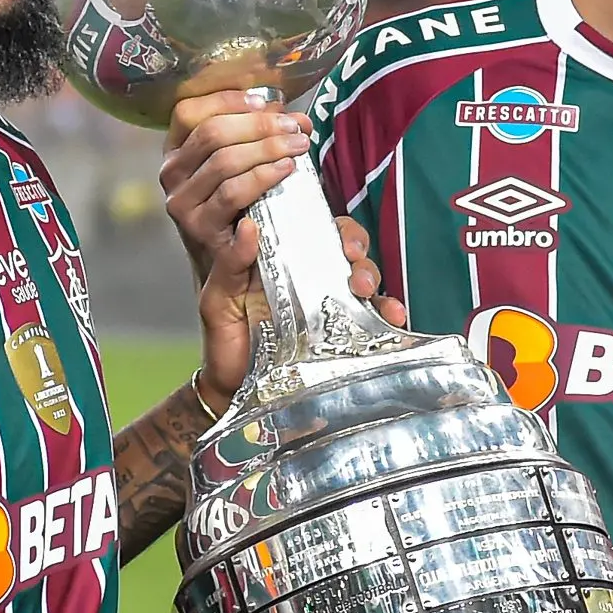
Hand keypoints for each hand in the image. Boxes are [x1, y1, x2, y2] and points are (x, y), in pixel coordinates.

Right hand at [162, 90, 311, 274]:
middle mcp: (172, 175)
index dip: (225, 101)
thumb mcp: (238, 167)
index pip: (189, 112)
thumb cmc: (233, 207)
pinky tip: (282, 177)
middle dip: (259, 128)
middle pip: (212, 135)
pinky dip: (258, 185)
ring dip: (266, 153)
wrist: (222, 263)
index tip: (263, 102)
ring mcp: (185, 205)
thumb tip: (298, 121)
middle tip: (293, 131)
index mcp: (176, 151)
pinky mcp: (203, 231)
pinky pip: (232, 201)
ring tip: (296, 153)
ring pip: (225, 165)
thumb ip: (262, 138)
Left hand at [194, 213, 406, 410]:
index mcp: (283, 262)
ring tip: (366, 289)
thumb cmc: (223, 339)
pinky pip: (373, 318)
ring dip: (372, 276)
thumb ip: (230, 262)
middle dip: (358, 248)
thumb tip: (249, 226)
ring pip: (363, 278)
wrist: (230, 387)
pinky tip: (394, 315)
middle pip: (346, 250)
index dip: (333, 225)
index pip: (315, 229)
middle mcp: (310, 279)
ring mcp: (328, 306)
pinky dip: (389, 312)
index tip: (338, 236)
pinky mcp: (341, 334)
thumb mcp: (218, 298)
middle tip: (353, 262)